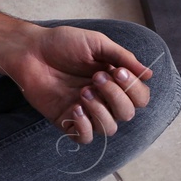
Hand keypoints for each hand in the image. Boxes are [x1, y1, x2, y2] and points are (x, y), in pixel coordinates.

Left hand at [7, 25, 152, 144]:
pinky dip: (84, 127)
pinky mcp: (66, 121)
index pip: (140, 97)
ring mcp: (86, 111)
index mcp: (115, 81)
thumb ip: (122, 57)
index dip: (133, 88)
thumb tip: (148, 74)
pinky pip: (84, 138)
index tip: (117, 71)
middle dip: (115, 96)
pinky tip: (75, 108)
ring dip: (100, 110)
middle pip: (127, 114)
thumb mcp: (97, 43)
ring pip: (109, 129)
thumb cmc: (62, 43)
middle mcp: (104, 99)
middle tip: (95, 77)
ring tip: (83, 91)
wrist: (31, 50)